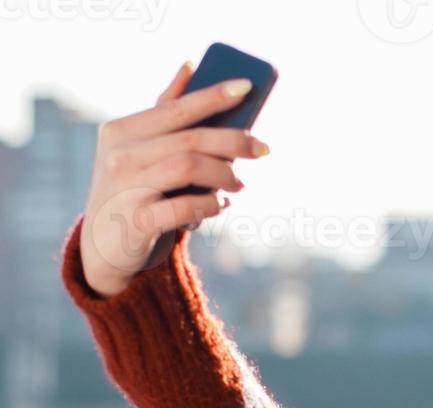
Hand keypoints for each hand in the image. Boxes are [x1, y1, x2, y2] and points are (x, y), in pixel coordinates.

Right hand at [79, 61, 269, 296]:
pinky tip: (220, 205)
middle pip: (190, 139)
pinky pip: (185, 207)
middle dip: (234, 141)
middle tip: (262, 149)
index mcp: (121, 131)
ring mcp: (126, 188)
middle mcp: (119, 155)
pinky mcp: (137, 221)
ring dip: (225, 175)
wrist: (104, 250)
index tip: (249, 87)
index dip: (213, 96)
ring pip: (189, 167)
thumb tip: (190, 66)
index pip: (176, 108)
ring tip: (239, 184)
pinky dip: (211, 205)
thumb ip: (165, 114)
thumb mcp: (141, 152)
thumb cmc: (133, 194)